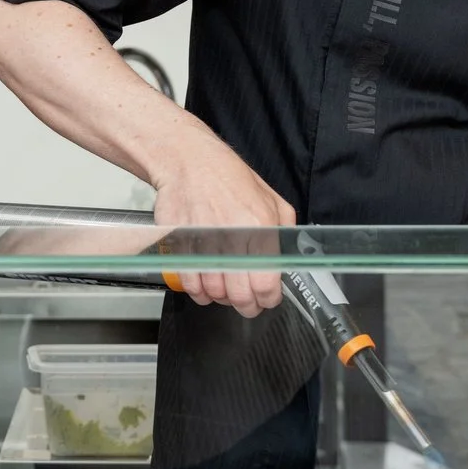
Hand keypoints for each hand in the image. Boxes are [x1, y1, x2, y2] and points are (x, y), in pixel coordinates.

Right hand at [151, 125, 295, 318]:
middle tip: (248, 302)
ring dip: (222, 297)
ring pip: (214, 294)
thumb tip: (286, 257)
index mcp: (259, 228)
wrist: (189, 163)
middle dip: (247, 305)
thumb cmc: (229, 178)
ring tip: (226, 287)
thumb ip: (284, 229)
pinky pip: (191, 285)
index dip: (268, 299)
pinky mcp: (181, 247)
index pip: (266, 284)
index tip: (267, 298)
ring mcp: (204, 244)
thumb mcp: (271, 198)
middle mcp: (232, 239)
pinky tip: (207, 282)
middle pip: (240, 296)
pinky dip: (199, 291)